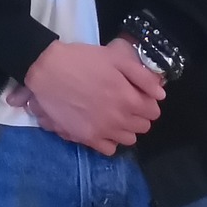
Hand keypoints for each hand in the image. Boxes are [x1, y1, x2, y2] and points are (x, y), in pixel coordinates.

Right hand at [16, 41, 164, 154]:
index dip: (146, 100)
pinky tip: (101, 126)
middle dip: (137, 114)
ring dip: (124, 128)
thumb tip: (160, 95)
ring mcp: (103, 131)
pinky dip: (109, 140)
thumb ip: (141, 76)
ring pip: (128, 139)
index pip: (153, 111)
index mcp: (129, 99)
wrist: (45, 69)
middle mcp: (119, 119)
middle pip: (142, 126)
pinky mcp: (86, 138)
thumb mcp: (114, 57)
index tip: (135, 94)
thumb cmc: (81, 59)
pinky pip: (109, 149)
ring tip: (111, 114)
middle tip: (122, 102)